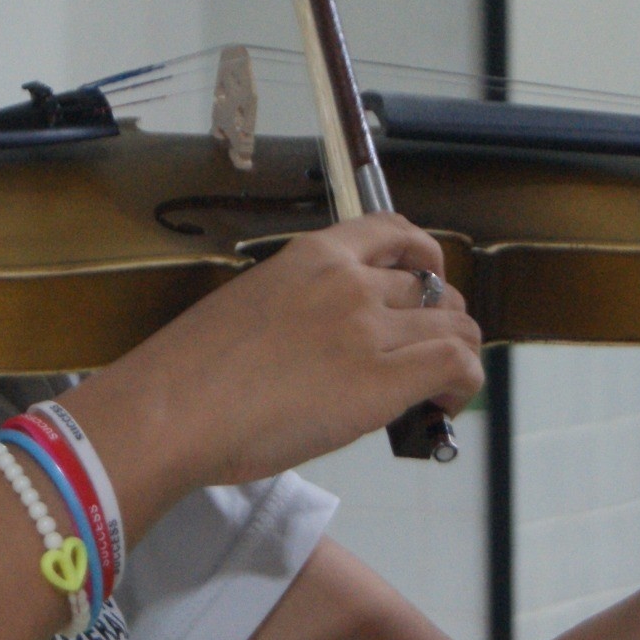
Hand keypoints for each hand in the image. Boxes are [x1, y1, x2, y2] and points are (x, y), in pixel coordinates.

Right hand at [62, 216, 483, 514]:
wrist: (173, 409)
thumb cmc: (191, 373)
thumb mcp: (251, 308)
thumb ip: (302, 310)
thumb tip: (329, 344)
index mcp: (314, 256)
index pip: (393, 231)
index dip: (425, 255)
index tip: (428, 276)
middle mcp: (351, 283)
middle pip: (433, 287)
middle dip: (442, 320)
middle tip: (427, 357)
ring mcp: (369, 329)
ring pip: (454, 325)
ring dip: (457, 356)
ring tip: (439, 389)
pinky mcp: (382, 380)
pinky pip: (455, 365)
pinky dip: (465, 384)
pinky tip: (445, 404)